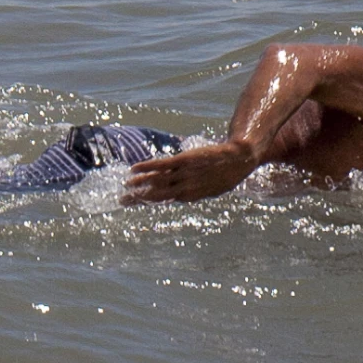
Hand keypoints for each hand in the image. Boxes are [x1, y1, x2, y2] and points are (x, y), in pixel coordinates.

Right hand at [120, 140, 256, 204]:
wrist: (239, 160)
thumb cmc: (228, 175)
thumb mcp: (212, 189)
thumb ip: (196, 191)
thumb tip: (184, 193)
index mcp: (190, 196)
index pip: (165, 200)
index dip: (149, 201)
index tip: (137, 202)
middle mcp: (184, 188)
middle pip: (156, 194)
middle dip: (139, 198)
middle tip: (123, 201)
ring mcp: (183, 174)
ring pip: (156, 181)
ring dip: (139, 184)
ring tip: (125, 186)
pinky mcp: (184, 160)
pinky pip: (161, 166)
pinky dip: (146, 167)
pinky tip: (134, 169)